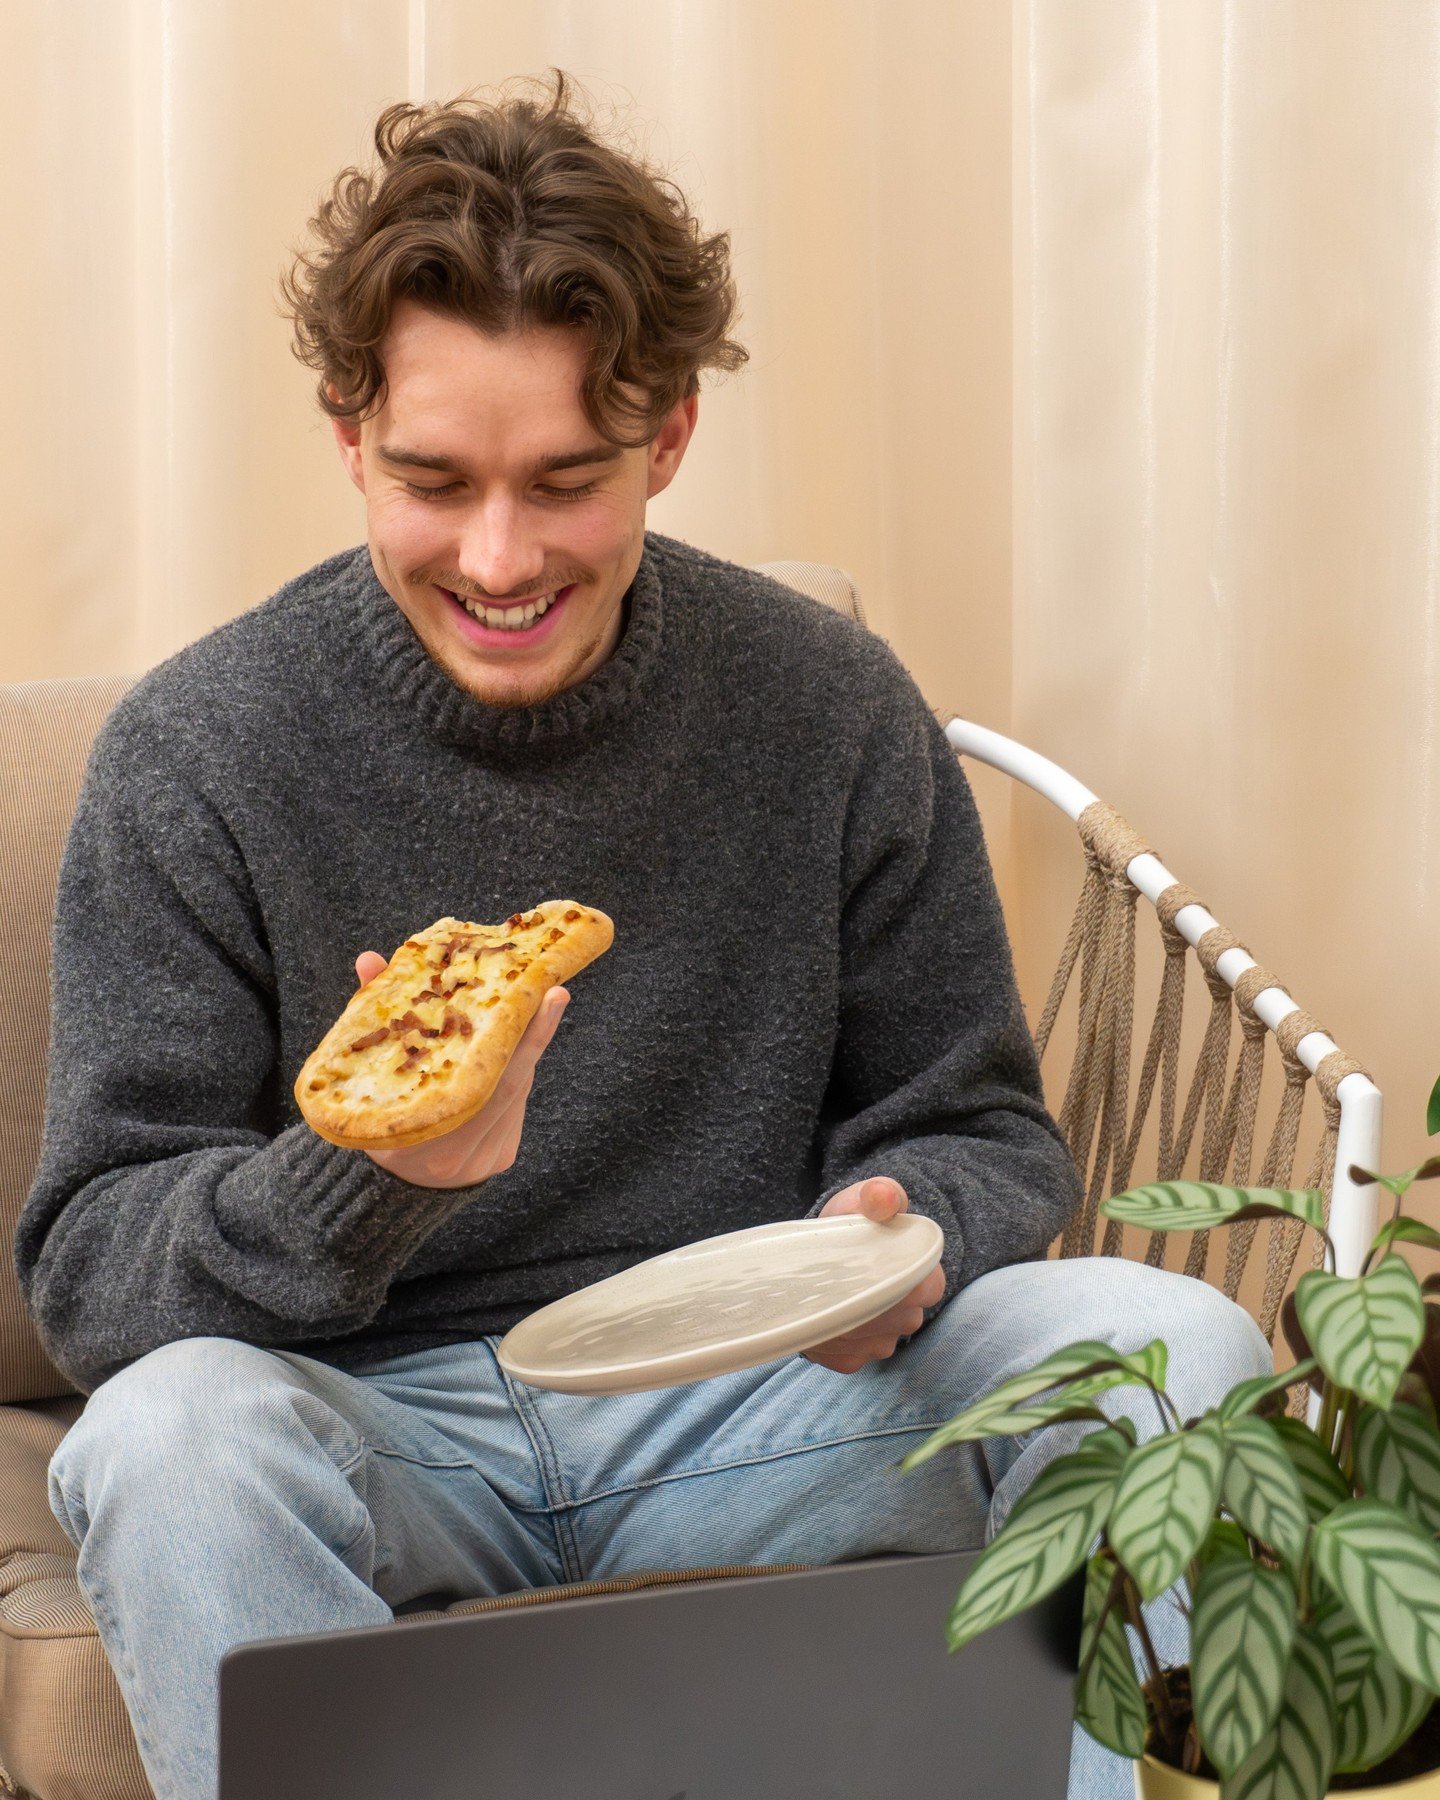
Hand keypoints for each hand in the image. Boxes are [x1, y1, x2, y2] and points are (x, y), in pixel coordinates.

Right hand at [350, 950, 568, 1189]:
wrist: (389, 1188)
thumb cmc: (372, 1121)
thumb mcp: (365, 1081)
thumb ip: (375, 1021)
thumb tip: (369, 960)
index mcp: (423, 1144)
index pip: (485, 1090)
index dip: (520, 1042)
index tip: (546, 997)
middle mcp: (461, 1157)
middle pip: (510, 1086)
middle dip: (532, 1034)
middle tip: (550, 990)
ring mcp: (485, 1161)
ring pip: (516, 1093)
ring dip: (521, 1050)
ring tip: (525, 1009)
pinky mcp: (503, 1158)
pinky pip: (516, 1107)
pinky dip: (513, 1073)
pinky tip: (509, 1050)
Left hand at [801, 1177, 945, 1373]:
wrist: (829, 1250)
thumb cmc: (854, 1223)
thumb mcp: (865, 1200)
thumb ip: (879, 1194)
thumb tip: (884, 1197)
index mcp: (925, 1277)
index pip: (925, 1288)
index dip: (894, 1278)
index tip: (861, 1263)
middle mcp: (909, 1316)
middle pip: (891, 1318)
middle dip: (860, 1298)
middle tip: (827, 1275)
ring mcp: (883, 1342)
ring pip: (864, 1339)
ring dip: (839, 1319)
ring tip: (817, 1291)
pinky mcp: (855, 1360)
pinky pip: (842, 1355)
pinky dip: (823, 1338)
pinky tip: (813, 1314)